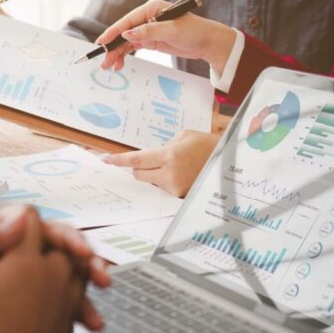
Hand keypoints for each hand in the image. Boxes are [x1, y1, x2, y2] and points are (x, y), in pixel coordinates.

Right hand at [96, 0, 236, 74]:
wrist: (207, 41)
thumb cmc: (194, 31)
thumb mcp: (172, 31)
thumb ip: (149, 32)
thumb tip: (127, 33)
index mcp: (151, 9)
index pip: (127, 21)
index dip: (113, 32)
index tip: (101, 43)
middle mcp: (147, 17)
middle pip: (124, 32)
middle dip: (113, 47)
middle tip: (103, 62)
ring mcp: (148, 29)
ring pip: (126, 41)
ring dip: (117, 53)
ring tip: (110, 67)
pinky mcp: (151, 40)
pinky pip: (133, 46)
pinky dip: (126, 55)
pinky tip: (120, 63)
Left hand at [102, 130, 219, 196]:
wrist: (229, 161)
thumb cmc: (207, 145)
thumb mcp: (184, 136)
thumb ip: (164, 147)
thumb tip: (151, 159)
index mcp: (169, 155)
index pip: (136, 160)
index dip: (118, 160)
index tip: (105, 159)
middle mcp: (170, 174)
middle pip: (139, 175)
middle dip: (140, 168)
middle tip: (152, 160)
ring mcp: (175, 188)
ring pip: (152, 182)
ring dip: (157, 174)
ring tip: (179, 166)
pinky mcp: (181, 196)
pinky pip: (165, 188)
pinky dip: (168, 180)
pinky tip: (183, 173)